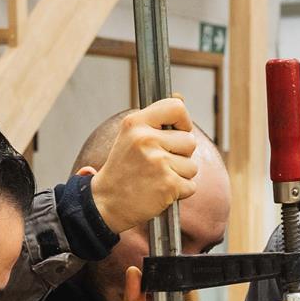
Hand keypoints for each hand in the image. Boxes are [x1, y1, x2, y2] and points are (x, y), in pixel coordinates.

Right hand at [89, 97, 199, 233]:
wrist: (107, 202)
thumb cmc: (123, 169)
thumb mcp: (130, 136)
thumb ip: (155, 120)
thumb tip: (181, 98)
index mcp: (136, 123)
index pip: (177, 107)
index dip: (183, 122)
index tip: (178, 132)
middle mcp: (146, 139)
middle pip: (190, 141)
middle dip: (181, 155)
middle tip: (159, 164)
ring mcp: (158, 162)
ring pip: (192, 166)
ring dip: (180, 175)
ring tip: (157, 178)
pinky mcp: (168, 184)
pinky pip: (191, 185)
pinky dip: (180, 192)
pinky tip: (160, 190)